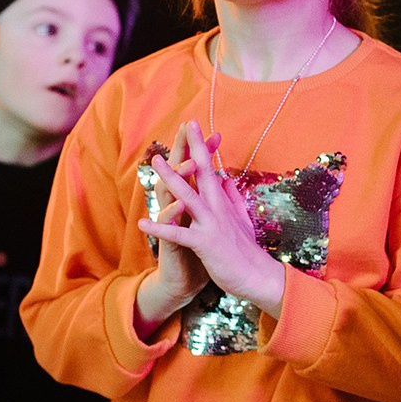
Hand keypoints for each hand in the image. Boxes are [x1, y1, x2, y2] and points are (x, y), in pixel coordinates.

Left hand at [137, 121, 285, 313]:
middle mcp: (217, 208)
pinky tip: (143, 222)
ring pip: (189, 196)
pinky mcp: (204, 243)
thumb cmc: (246, 250)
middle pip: (205, 172)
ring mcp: (211, 224)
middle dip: (195, 147)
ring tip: (156, 161)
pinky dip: (161, 227)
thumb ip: (232, 198)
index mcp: (222, 203)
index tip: (196, 126)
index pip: (212, 169)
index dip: (203, 146)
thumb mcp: (241, 219)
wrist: (257, 277)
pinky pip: (179, 234)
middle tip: (187, 124)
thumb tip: (226, 179)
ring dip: (172, 178)